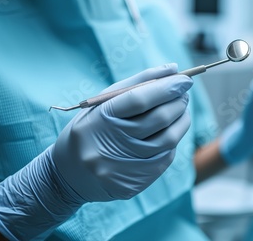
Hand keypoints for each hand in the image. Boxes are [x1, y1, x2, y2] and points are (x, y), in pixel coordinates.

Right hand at [0, 64, 192, 239]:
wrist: (67, 175)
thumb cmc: (89, 130)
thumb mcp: (102, 103)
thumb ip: (137, 83)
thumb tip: (173, 69)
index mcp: (99, 120)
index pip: (139, 99)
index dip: (166, 88)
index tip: (185, 79)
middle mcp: (110, 145)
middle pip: (158, 120)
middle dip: (178, 102)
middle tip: (184, 94)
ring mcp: (122, 168)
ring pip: (167, 141)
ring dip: (181, 121)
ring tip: (181, 110)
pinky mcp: (132, 184)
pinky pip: (164, 160)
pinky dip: (172, 142)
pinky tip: (170, 132)